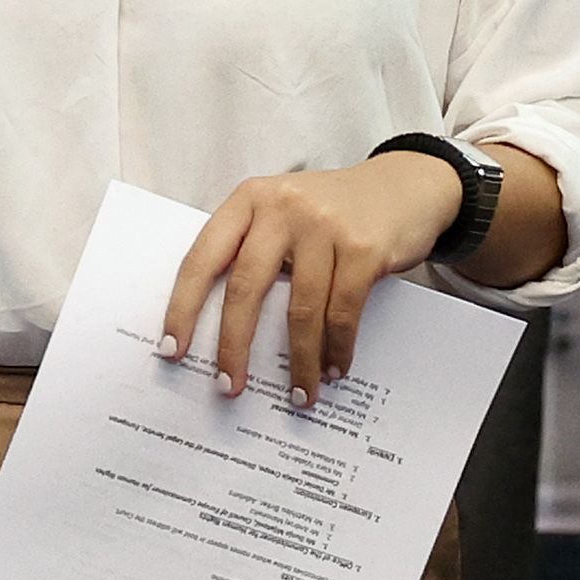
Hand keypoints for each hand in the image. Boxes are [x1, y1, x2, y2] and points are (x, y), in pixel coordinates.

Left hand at [163, 153, 471, 405]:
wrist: (407, 185)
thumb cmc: (334, 210)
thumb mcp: (284, 213)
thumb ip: (253, 249)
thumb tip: (222, 329)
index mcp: (250, 201)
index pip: (203, 259)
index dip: (183, 308)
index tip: (172, 350)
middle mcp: (282, 208)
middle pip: (245, 287)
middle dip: (234, 346)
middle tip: (229, 387)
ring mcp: (325, 226)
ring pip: (300, 309)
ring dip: (299, 361)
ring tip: (299, 394)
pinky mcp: (364, 248)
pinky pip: (343, 312)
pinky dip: (337, 348)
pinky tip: (334, 369)